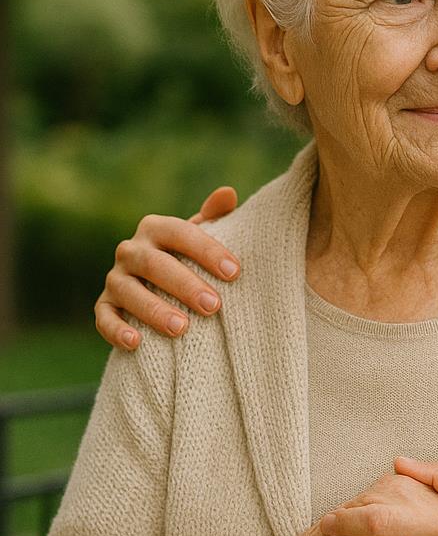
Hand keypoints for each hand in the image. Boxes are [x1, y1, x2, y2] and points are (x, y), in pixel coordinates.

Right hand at [94, 187, 240, 349]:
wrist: (162, 284)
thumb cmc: (190, 257)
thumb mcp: (203, 236)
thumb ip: (216, 216)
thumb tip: (228, 193)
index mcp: (157, 227)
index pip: (182, 233)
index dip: (208, 251)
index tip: (234, 272)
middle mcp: (131, 249)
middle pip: (155, 264)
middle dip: (185, 285)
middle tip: (213, 306)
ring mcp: (115, 277)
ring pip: (128, 291)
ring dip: (153, 310)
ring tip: (181, 329)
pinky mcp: (104, 304)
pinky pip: (104, 316)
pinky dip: (116, 329)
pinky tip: (136, 342)